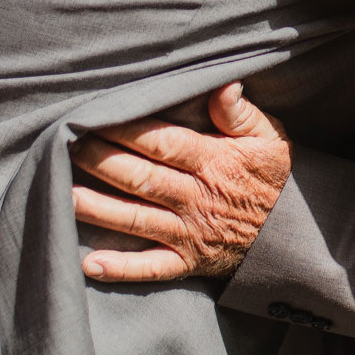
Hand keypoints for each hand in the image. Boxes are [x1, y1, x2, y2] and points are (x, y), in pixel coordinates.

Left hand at [70, 83, 291, 281]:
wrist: (291, 234)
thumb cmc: (272, 177)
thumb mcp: (269, 138)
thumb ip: (241, 113)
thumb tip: (224, 85)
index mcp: (214, 162)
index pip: (164, 143)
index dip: (128, 130)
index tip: (98, 115)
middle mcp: (196, 199)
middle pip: (141, 179)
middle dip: (101, 162)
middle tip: (69, 147)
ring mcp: (189, 233)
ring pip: (137, 220)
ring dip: (99, 210)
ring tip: (63, 194)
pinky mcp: (186, 261)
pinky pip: (152, 268)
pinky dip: (122, 268)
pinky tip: (89, 264)